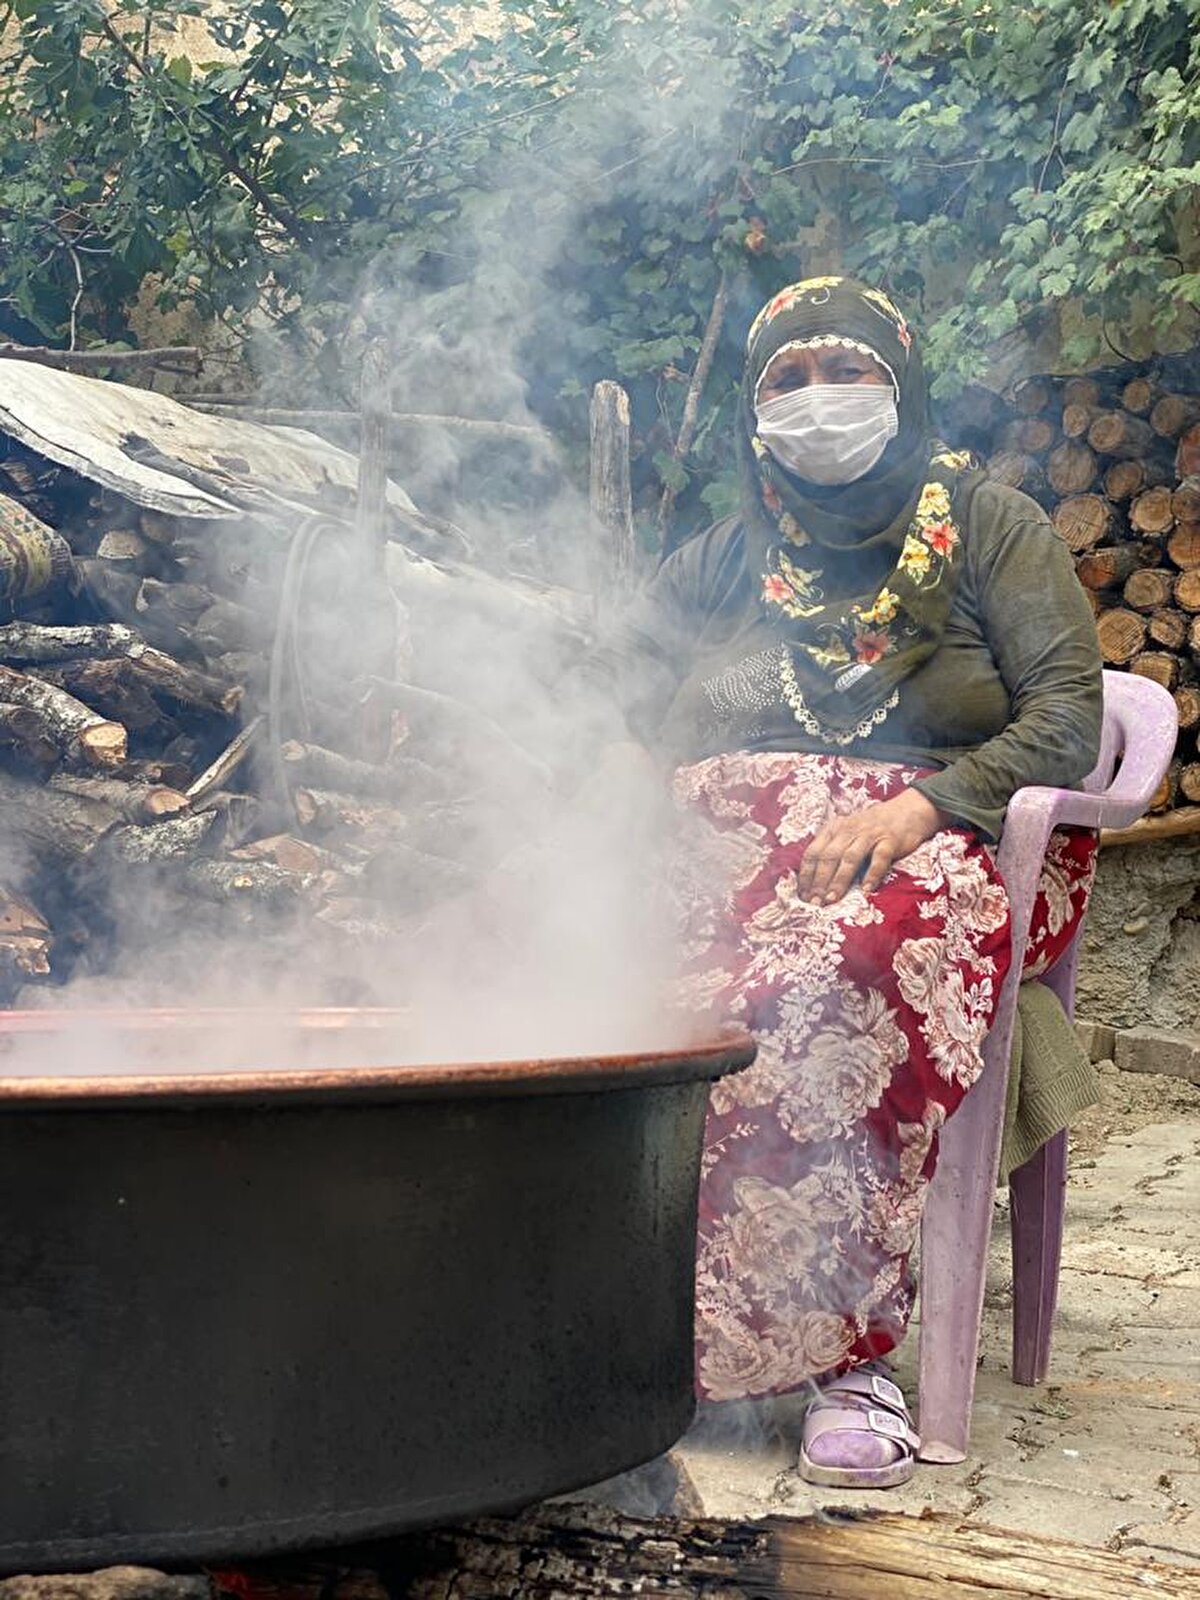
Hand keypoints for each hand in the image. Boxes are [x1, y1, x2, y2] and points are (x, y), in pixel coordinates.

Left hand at [795, 787, 949, 905]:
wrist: (906, 810)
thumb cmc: (871, 828)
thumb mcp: (846, 833)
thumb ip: (831, 849)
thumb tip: (813, 881)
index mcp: (833, 829)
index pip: (813, 852)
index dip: (806, 875)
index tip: (802, 895)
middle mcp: (848, 830)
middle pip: (829, 856)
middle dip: (819, 881)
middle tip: (814, 902)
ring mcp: (869, 835)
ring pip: (850, 858)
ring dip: (839, 880)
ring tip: (832, 899)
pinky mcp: (890, 840)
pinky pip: (879, 858)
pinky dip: (872, 874)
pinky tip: (866, 890)